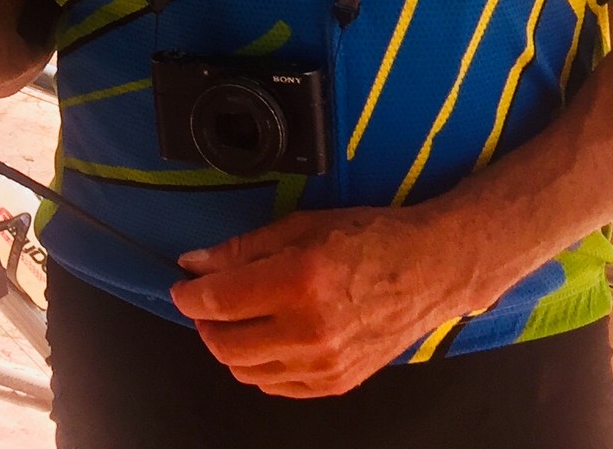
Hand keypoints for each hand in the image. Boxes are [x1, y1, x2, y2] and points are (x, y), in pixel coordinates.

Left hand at [169, 205, 492, 398]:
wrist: (429, 271)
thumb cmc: (368, 239)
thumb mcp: (301, 226)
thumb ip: (242, 249)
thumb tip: (195, 264)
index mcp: (299, 282)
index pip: (219, 301)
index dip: (189, 295)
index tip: (183, 286)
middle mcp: (310, 330)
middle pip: (225, 345)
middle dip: (205, 323)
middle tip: (209, 302)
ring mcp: (325, 364)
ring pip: (246, 371)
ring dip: (231, 345)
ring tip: (241, 318)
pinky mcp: (337, 383)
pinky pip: (275, 386)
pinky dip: (260, 366)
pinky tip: (268, 339)